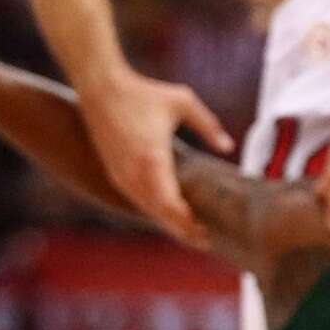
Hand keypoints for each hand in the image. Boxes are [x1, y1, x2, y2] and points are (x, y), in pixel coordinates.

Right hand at [73, 65, 234, 246]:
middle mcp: (133, 172)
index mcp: (152, 158)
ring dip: (167, 222)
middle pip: (159, 213)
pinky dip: (153, 210)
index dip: (187, 222)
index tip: (206, 231)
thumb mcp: (183, 102)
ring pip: (146, 208)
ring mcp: (120, 174)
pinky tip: (169, 214)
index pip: (170, 203)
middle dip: (181, 229)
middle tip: (206, 241)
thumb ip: (208, 125)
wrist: (101, 88)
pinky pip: (136, 199)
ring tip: (191, 233)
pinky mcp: (114, 172)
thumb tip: (228, 147)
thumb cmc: (145, 93)